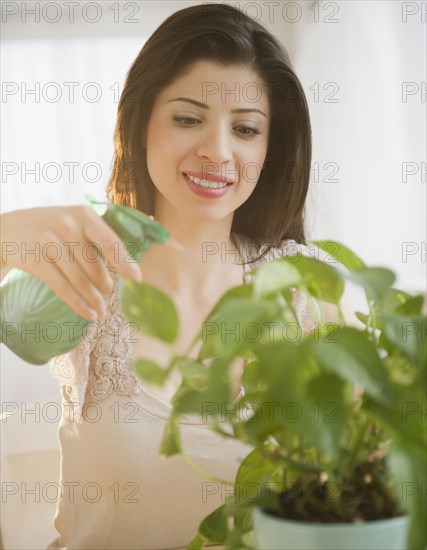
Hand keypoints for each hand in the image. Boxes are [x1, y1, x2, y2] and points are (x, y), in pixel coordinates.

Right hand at [0, 205, 141, 318]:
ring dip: (94, 299)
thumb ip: (98, 236)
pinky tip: (89, 314)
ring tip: (102, 311)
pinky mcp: (35, 260)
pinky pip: (62, 287)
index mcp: (83, 215)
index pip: (109, 241)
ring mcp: (49, 242)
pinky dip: (78, 304)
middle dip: (105, 285)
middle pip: (94, 265)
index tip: (137, 279)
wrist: (7, 229)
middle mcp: (67, 225)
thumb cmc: (51, 227)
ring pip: (80, 279)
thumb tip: (128, 265)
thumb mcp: (74, 221)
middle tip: (109, 295)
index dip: (125, 261)